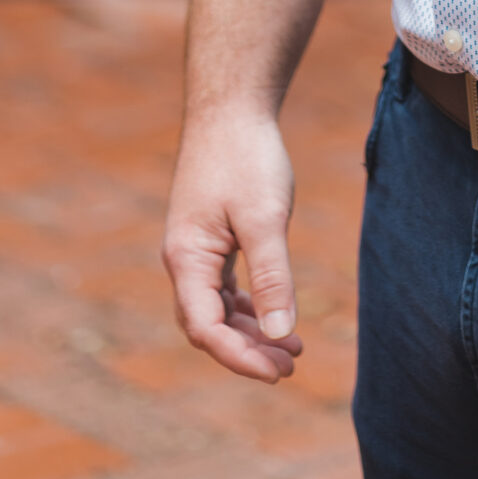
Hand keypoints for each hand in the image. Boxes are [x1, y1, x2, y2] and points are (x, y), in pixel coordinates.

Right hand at [162, 108, 304, 381]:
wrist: (232, 107)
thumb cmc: (246, 157)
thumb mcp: (265, 217)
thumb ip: (273, 275)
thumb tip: (282, 335)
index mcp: (187, 259)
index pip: (206, 329)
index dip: (240, 358)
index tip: (279, 371)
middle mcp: (184, 260)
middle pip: (209, 326)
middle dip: (248, 351)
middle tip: (291, 366)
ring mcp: (196, 250)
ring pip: (218, 309)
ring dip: (252, 332)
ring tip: (293, 349)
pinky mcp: (211, 238)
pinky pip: (225, 288)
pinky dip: (250, 306)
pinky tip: (277, 314)